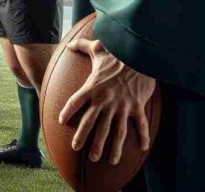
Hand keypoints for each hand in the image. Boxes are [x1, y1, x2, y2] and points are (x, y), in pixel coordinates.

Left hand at [59, 38, 155, 164]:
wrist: (140, 55)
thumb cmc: (118, 52)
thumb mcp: (98, 48)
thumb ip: (82, 46)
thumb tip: (69, 44)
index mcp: (93, 87)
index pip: (76, 101)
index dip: (68, 111)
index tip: (61, 121)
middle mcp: (105, 100)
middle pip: (91, 123)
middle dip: (84, 138)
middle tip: (77, 148)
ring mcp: (122, 105)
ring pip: (115, 131)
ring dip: (110, 146)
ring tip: (108, 160)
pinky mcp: (137, 106)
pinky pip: (140, 125)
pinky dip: (142, 137)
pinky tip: (143, 148)